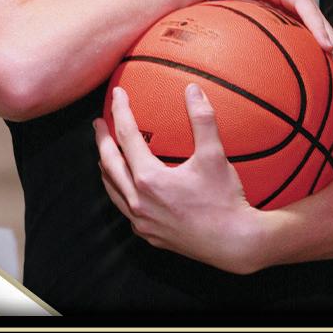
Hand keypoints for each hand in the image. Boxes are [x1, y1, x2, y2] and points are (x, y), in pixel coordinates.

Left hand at [94, 84, 263, 273]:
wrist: (233, 243)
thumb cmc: (224, 200)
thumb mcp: (215, 156)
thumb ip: (202, 119)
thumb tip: (193, 89)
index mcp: (149, 179)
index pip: (127, 136)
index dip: (121, 111)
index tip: (117, 94)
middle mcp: (138, 201)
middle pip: (109, 164)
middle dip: (102, 140)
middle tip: (99, 123)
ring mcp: (141, 221)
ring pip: (112, 190)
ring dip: (107, 168)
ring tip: (106, 154)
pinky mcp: (149, 235)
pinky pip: (125, 210)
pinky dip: (121, 193)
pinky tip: (128, 188)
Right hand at [221, 0, 332, 95]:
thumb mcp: (249, 31)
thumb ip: (251, 50)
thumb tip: (242, 77)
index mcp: (295, 25)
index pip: (317, 51)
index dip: (328, 71)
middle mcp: (304, 15)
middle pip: (330, 45)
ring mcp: (303, 3)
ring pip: (327, 33)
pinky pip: (311, 15)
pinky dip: (320, 32)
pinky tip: (327, 48)